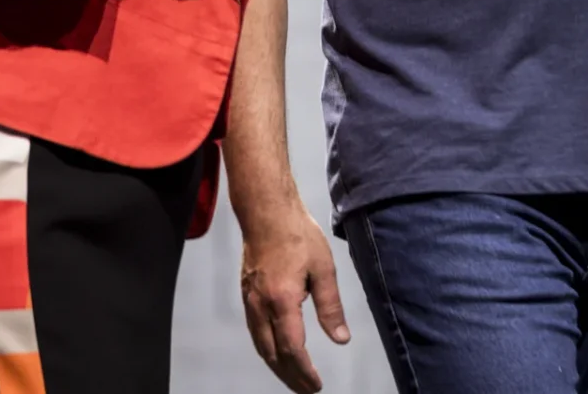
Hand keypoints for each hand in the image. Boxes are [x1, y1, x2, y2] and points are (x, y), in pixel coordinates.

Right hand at [239, 209, 350, 392]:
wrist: (266, 212)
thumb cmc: (299, 236)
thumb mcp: (323, 269)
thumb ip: (331, 306)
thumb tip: (341, 339)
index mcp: (282, 300)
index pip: (292, 349)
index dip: (304, 371)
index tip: (316, 385)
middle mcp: (261, 306)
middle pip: (273, 355)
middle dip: (291, 377)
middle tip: (308, 390)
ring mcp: (250, 302)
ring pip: (261, 346)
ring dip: (278, 367)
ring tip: (294, 379)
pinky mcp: (246, 296)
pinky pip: (255, 333)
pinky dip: (268, 351)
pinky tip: (278, 354)